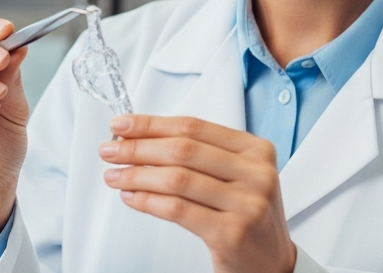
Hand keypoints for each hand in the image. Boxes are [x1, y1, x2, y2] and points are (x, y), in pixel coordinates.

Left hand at [99, 115, 294, 272]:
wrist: (272, 265)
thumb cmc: (246, 217)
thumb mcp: (235, 177)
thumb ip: (198, 156)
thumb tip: (140, 139)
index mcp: (256, 150)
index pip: (194, 127)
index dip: (152, 124)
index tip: (122, 125)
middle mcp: (256, 174)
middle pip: (183, 150)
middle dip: (138, 148)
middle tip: (110, 151)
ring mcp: (247, 204)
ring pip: (177, 179)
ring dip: (137, 175)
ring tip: (114, 176)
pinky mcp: (232, 233)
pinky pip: (177, 210)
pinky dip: (147, 202)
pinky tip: (131, 198)